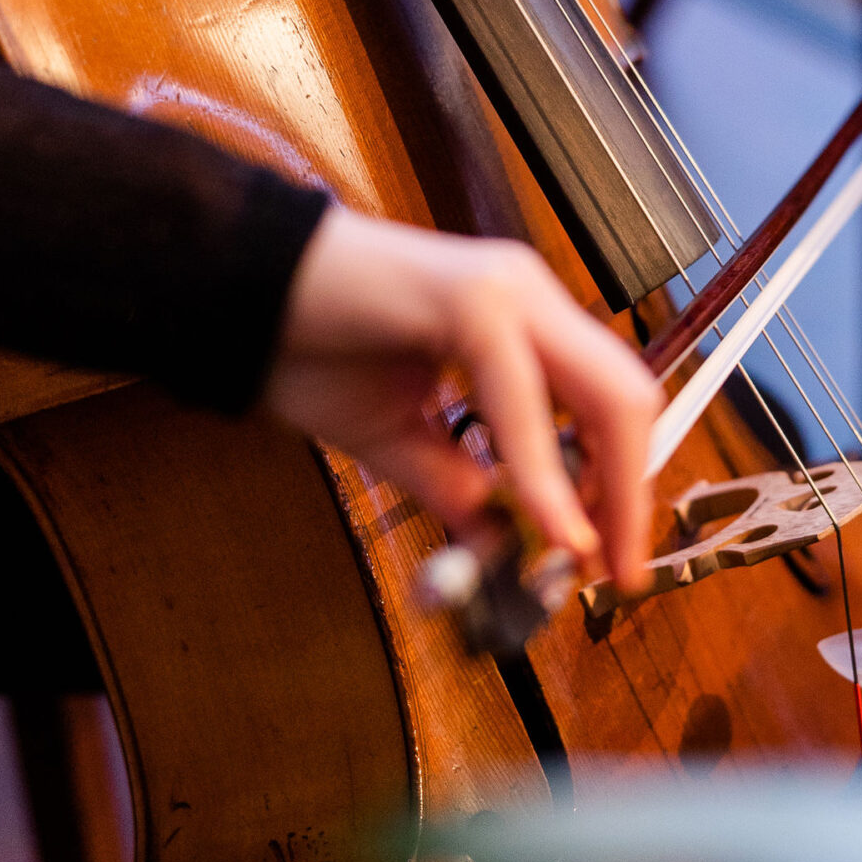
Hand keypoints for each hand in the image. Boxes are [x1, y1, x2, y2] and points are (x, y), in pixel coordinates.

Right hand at [261, 207, 659, 594]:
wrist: (230, 291)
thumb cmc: (305, 349)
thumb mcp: (397, 439)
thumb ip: (457, 488)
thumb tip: (506, 549)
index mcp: (522, 323)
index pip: (610, 405)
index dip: (623, 485)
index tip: (614, 560)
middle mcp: (528, 296)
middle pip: (628, 398)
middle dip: (632, 494)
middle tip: (619, 572)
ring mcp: (505, 288)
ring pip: (603, 390)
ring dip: (605, 485)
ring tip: (588, 555)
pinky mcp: (469, 296)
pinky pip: (524, 394)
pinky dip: (542, 467)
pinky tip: (544, 521)